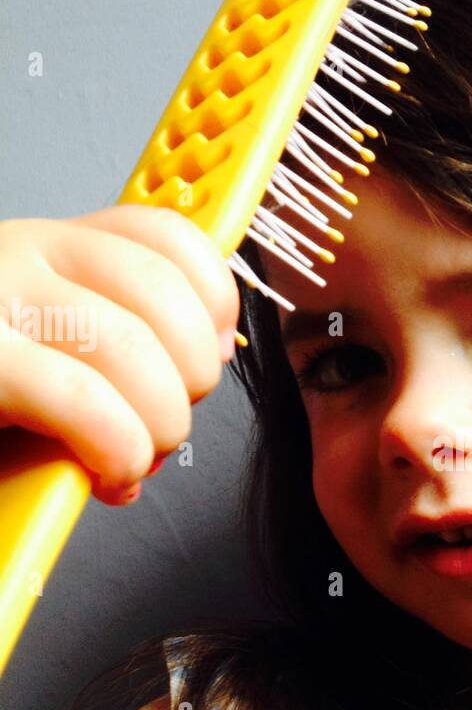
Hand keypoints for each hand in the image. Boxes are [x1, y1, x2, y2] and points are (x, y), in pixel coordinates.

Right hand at [0, 205, 239, 504]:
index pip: (163, 234)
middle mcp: (16, 257)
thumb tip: (208, 356)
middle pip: (161, 293)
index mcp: (45, 246)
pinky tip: (109, 475)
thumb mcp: (44, 340)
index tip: (214, 351)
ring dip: (157, 422)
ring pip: (129, 347)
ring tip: (134, 460)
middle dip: (190, 376)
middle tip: (164, 424)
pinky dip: (118, 447)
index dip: (212, 296)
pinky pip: (82, 400)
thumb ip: (114, 333)